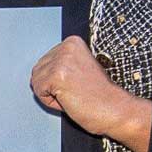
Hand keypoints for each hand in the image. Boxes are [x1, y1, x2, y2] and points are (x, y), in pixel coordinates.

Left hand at [29, 35, 148, 146]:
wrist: (115, 109)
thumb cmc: (100, 95)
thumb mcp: (79, 68)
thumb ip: (61, 64)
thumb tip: (39, 71)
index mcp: (72, 42)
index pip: (45, 62)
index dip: (58, 80)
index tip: (78, 83)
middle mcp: (66, 47)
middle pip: (37, 71)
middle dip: (53, 87)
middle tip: (76, 91)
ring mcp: (61, 60)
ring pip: (36, 82)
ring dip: (52, 95)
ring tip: (74, 95)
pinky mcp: (56, 76)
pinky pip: (38, 92)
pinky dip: (51, 102)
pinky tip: (70, 99)